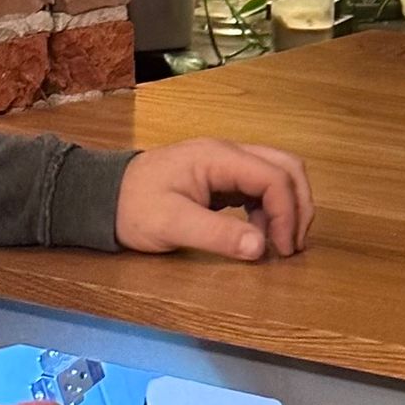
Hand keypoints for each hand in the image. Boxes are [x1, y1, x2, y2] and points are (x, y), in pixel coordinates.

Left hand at [116, 139, 313, 261]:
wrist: (104, 196)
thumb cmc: (133, 208)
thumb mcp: (173, 225)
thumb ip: (218, 234)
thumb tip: (260, 248)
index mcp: (219, 157)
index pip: (274, 177)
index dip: (288, 215)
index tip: (281, 251)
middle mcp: (228, 154)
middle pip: (287, 167)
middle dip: (299, 206)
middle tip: (293, 246)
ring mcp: (227, 164)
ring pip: (278, 175)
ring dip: (288, 208)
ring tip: (278, 245)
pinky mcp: (223, 178)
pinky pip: (261, 187)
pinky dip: (271, 211)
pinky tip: (259, 236)